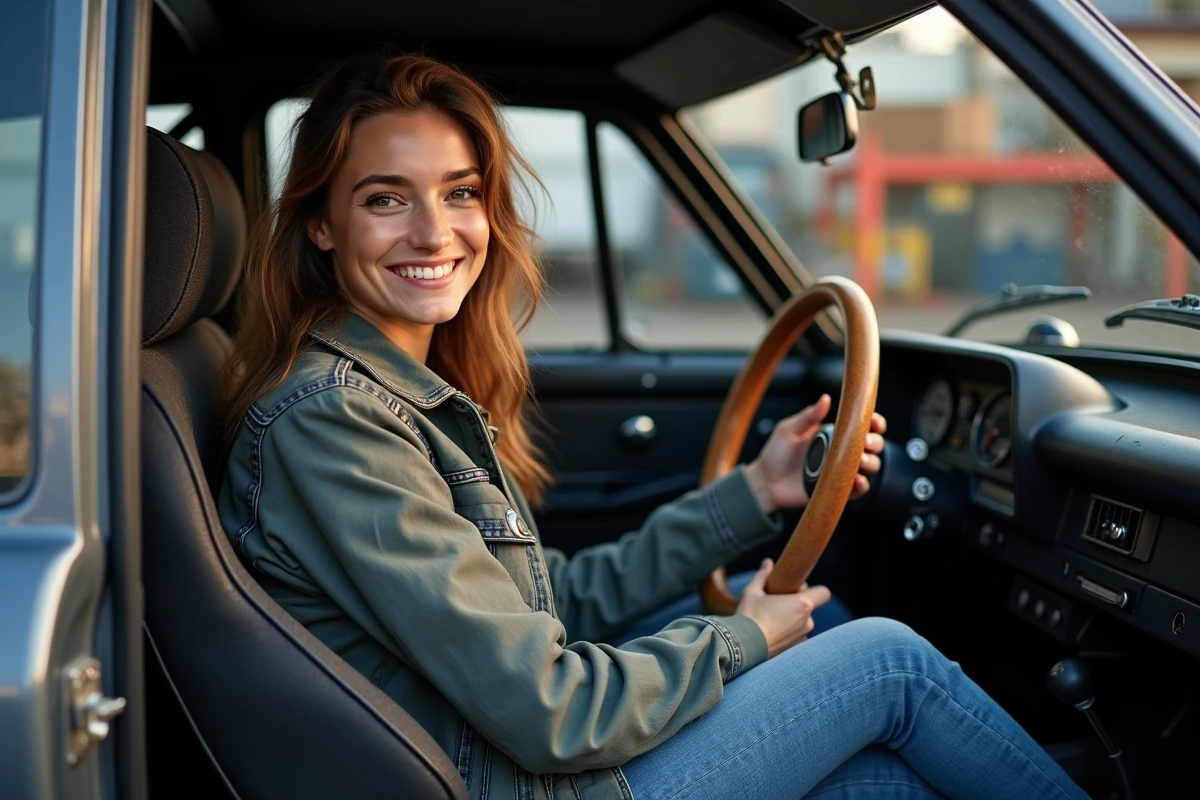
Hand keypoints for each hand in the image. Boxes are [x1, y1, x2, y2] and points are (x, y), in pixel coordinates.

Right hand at [735, 558, 831, 657]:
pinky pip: (795, 636)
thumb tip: (768, 563)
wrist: (741, 647)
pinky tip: (770, 632)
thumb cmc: (748, 616)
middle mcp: (807, 622)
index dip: (812, 590)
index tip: (796, 589)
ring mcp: (802, 637)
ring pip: (801, 623)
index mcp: (802, 604)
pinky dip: (787, 633)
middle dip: (795, 604)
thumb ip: (763, 576)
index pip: (823, 593)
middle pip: (808, 607)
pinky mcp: (795, 650)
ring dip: (791, 619)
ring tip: (770, 620)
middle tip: (775, 603)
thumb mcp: (752, 592)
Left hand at [744, 394, 885, 514]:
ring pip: (871, 466)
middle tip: (864, 443)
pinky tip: (857, 479)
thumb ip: (808, 416)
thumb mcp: (788, 430)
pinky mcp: (837, 489)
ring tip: (859, 461)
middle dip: (875, 442)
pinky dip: (863, 485)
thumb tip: (826, 398)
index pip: (862, 426)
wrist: (765, 482)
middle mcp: (841, 451)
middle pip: (873, 445)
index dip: (874, 422)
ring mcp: (841, 471)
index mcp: (833, 434)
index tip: (873, 421)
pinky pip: (858, 490)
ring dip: (871, 462)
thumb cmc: (774, 455)